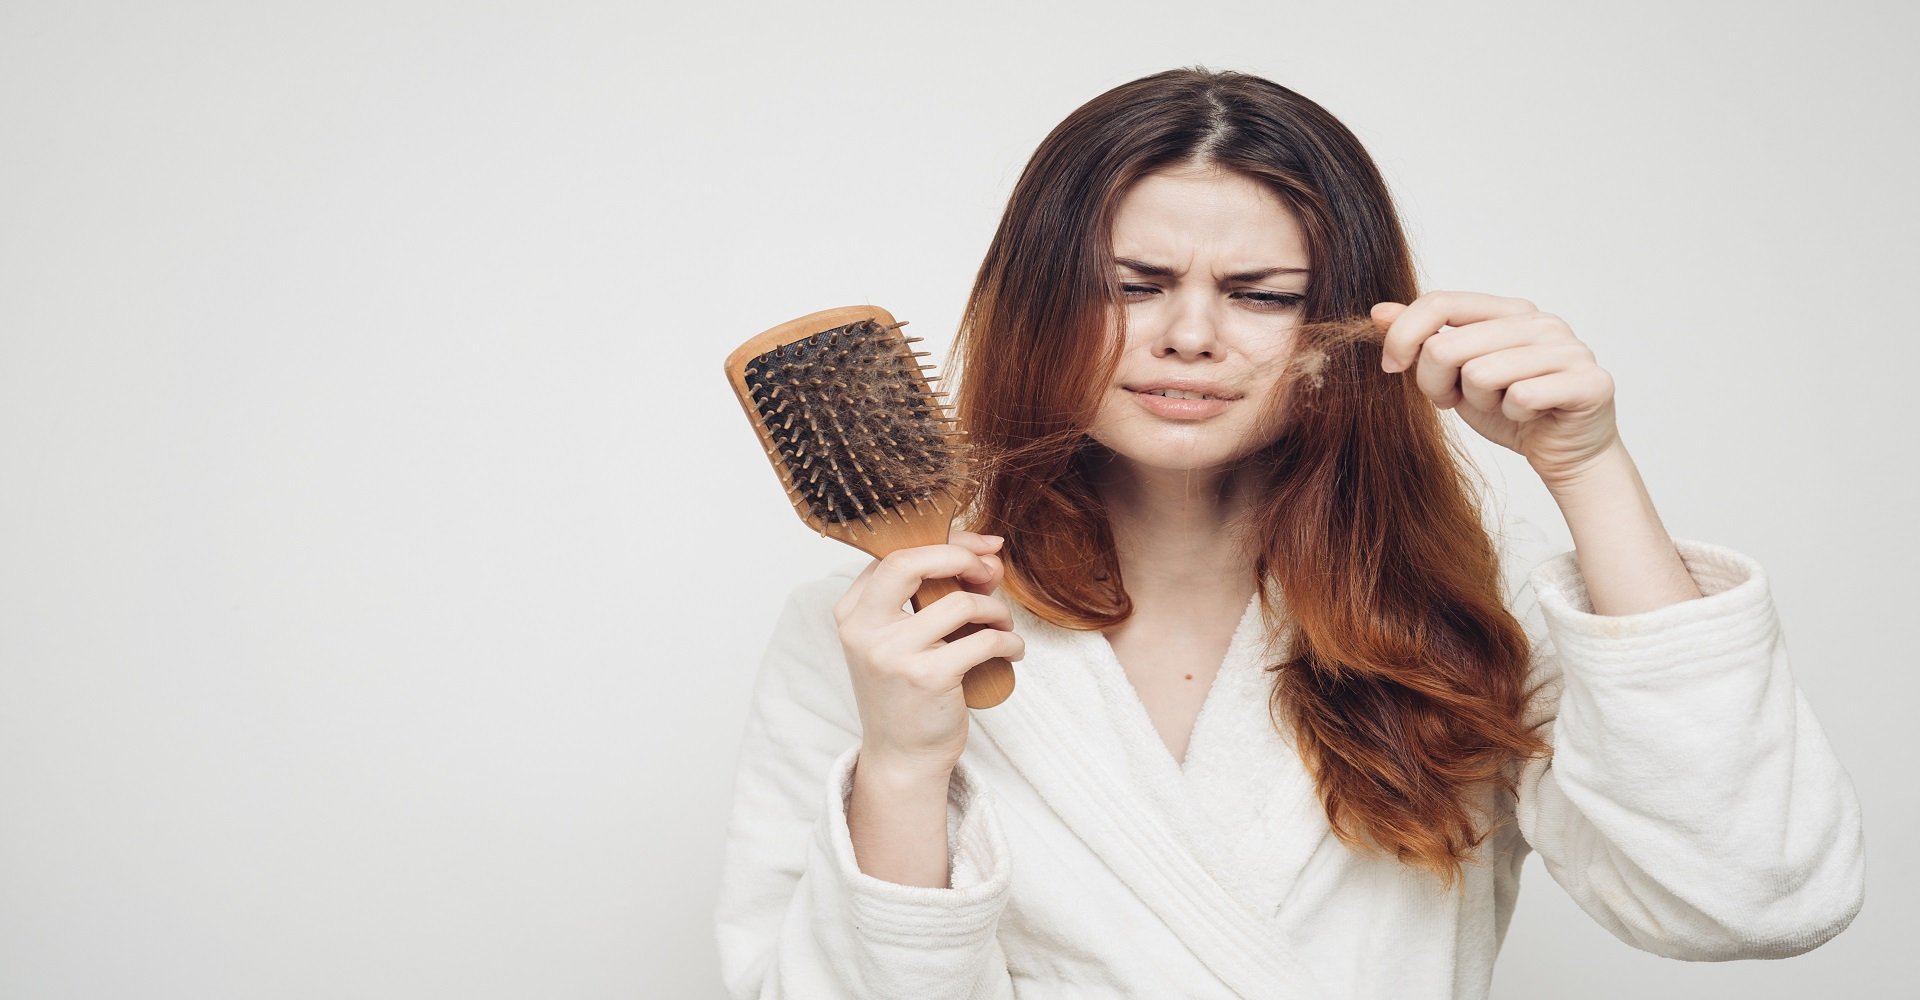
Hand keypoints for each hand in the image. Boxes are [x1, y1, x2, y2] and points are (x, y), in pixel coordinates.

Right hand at [830, 529, 1024, 778]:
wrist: (901, 757)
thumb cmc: (907, 693)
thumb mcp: (906, 639)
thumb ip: (934, 596)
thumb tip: (989, 558)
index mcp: (853, 612)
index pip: (895, 554)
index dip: (945, 543)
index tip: (980, 548)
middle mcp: (864, 629)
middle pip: (913, 562)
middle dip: (962, 557)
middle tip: (990, 572)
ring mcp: (892, 654)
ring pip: (961, 603)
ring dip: (996, 610)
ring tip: (1003, 625)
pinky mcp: (926, 678)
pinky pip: (984, 641)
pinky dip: (1009, 641)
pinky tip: (1012, 650)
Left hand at [1372, 291, 1620, 484]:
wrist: (1566, 454)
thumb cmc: (1510, 412)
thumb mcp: (1454, 375)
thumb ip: (1422, 341)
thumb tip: (1378, 312)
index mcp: (1509, 311)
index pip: (1440, 302)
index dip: (1403, 336)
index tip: (1391, 366)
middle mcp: (1541, 322)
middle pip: (1448, 345)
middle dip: (1438, 383)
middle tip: (1460, 399)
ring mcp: (1569, 348)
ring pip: (1481, 373)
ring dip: (1481, 402)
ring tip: (1503, 406)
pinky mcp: (1589, 381)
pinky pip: (1521, 396)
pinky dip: (1514, 417)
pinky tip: (1529, 417)